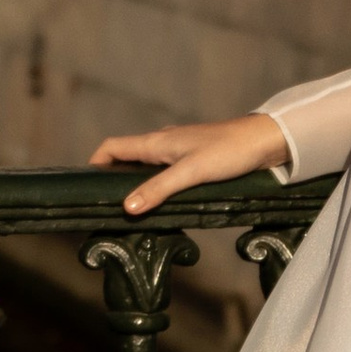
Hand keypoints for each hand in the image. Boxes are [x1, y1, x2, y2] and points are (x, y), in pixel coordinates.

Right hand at [90, 114, 286, 215]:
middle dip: (112, 177)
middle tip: (106, 204)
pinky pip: (163, 172)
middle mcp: (162, 144)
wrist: (264, 142)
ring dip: (134, 183)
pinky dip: (154, 185)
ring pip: (145, 166)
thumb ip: (158, 189)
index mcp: (156, 142)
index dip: (95, 162)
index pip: (112, 147)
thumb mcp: (191, 173)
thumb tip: (126, 207)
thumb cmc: (228, 152)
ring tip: (131, 209)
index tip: (86, 185)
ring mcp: (178, 151)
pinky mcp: (193, 160)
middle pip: (125, 157)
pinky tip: (162, 202)